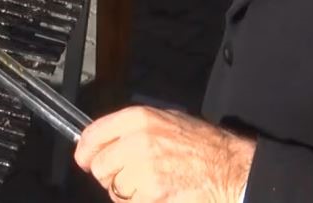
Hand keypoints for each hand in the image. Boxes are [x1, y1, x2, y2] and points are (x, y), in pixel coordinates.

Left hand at [75, 107, 254, 202]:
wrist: (228, 168)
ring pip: (114, 189)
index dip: (85, 151)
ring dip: (127, 193)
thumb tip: (106, 140)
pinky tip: (160, 194)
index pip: (93, 134)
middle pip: (99, 167)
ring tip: (151, 186)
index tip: (84, 159)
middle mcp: (137, 139)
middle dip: (111, 176)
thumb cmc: (202, 145)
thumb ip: (133, 128)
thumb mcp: (166, 120)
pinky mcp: (151, 190)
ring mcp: (143, 166)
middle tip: (129, 177)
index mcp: (139, 118)